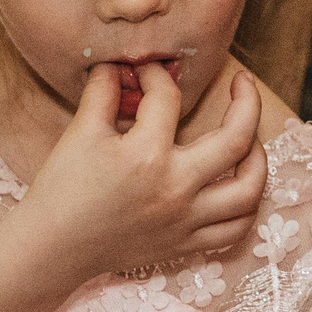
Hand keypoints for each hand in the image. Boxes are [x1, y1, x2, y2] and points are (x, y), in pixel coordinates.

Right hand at [19, 62, 266, 281]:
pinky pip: (234, 230)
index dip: (156, 75)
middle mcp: (175, 189)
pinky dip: (245, 208)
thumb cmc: (62, 189)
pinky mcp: (184, 244)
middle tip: (243, 82)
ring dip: (258, 159)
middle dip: (246, 101)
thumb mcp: (80, 132)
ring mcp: (184, 220)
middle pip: (236, 139)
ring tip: (250, 139)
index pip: (167, 99)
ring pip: (248, 191)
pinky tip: (239, 186)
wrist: (53, 247)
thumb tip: (121, 64)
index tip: (146, 73)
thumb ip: (103, 91)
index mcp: (146, 156)